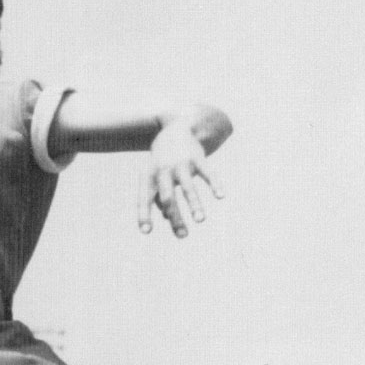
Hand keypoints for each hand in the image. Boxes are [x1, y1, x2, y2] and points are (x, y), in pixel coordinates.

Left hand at [138, 120, 223, 237]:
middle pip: (167, 197)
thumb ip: (159, 197)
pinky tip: (221, 196)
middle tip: (183, 236)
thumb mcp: (155, 176)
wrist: (176, 129)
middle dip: (175, 217)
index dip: (144, 214)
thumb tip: (167, 218)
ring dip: (194, 204)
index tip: (146, 231)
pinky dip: (214, 184)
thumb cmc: (162, 160)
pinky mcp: (197, 158)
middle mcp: (163, 170)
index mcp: (148, 176)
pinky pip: (207, 172)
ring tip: (200, 220)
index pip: (144, 198)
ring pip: (187, 186)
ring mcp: (180, 163)